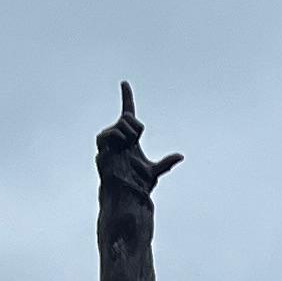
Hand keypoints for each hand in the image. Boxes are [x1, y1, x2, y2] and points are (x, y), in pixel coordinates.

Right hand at [96, 80, 181, 208]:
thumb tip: (180, 156)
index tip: (124, 83)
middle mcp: (117, 139)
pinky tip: (121, 147)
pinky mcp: (101, 151)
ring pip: (119, 124)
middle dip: (137, 127)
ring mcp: (108, 144)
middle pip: (127, 117)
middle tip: (137, 143)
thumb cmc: (137, 186)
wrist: (127, 197)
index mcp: (128, 139)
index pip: (127, 113)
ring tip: (129, 147)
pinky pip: (107, 134)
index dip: (126, 97)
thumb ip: (166, 163)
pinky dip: (117, 137)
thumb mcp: (154, 171)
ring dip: (129, 133)